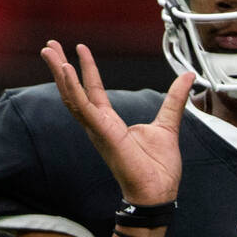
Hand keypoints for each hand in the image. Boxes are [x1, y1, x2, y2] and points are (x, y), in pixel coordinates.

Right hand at [42, 41, 195, 204]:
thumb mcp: (169, 124)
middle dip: (60, 67)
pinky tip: (66, 71)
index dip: (86, 68)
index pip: (93, 89)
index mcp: (110, 122)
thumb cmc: (159, 168)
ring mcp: (97, 129)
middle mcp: (99, 124)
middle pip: (73, 91)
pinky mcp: (102, 132)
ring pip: (72, 97)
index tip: (79, 49)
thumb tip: (187, 77)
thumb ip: (175, 99)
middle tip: (49, 46)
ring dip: (60, 73)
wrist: (158, 190)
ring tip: (50, 52)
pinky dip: (73, 89)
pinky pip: (83, 107)